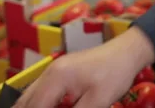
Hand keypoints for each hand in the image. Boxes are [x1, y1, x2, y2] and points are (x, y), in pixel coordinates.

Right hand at [13, 27, 154, 107]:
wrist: (127, 51)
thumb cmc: (115, 74)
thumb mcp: (97, 101)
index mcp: (56, 78)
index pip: (35, 107)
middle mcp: (49, 72)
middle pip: (26, 101)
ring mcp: (54, 70)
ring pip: (31, 96)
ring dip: (33, 107)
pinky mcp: (61, 71)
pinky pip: (41, 90)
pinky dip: (40, 102)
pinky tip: (50, 106)